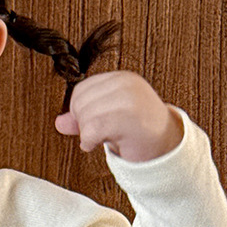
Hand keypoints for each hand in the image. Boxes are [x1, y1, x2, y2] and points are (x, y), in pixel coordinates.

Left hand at [54, 71, 183, 162]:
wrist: (166, 146)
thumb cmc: (137, 132)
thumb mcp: (107, 119)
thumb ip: (82, 118)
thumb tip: (60, 122)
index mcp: (120, 79)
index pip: (81, 90)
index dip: (80, 111)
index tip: (95, 123)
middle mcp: (126, 84)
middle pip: (80, 102)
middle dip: (83, 123)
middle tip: (101, 133)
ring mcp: (130, 98)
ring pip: (85, 116)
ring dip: (88, 134)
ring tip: (105, 138)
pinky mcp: (130, 117)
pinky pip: (92, 129)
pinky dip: (89, 142)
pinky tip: (99, 144)